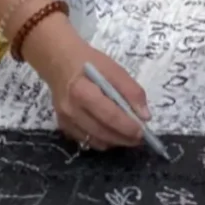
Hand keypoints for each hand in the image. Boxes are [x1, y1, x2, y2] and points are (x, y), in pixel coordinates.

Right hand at [23, 14, 149, 149]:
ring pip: (94, 140)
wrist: (60, 62)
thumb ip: (131, 91)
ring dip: (114, 141)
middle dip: (123, 138)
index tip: (143, 132)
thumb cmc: (90, 63)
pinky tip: (112, 134)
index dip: (127, 126)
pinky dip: (101, 140)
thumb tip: (145, 116)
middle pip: (101, 131)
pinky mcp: (63, 126)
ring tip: (129, 137)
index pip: (109, 115)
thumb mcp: (114, 69)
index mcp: (82, 91)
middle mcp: (71, 110)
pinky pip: (85, 140)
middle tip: (140, 138)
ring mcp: (65, 120)